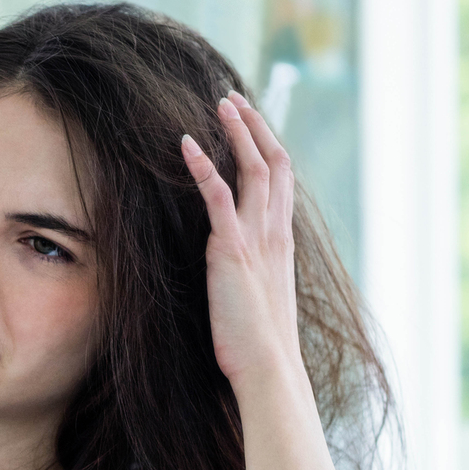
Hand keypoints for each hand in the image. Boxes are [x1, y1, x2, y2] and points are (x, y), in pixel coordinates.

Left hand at [182, 92, 302, 387]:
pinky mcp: (233, 250)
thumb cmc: (259, 347)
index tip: (250, 125)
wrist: (270, 370)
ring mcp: (257, 239)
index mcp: (282, 244)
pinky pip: (219, 196)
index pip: (281, 182)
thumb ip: (250, 275)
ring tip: (218, 103)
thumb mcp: (257, 301)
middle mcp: (275, 234)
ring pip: (253, 169)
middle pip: (274, 163)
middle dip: (254, 127)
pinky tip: (186, 144)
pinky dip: (203, 166)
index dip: (267, 148)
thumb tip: (235, 269)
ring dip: (236, 132)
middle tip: (232, 99)